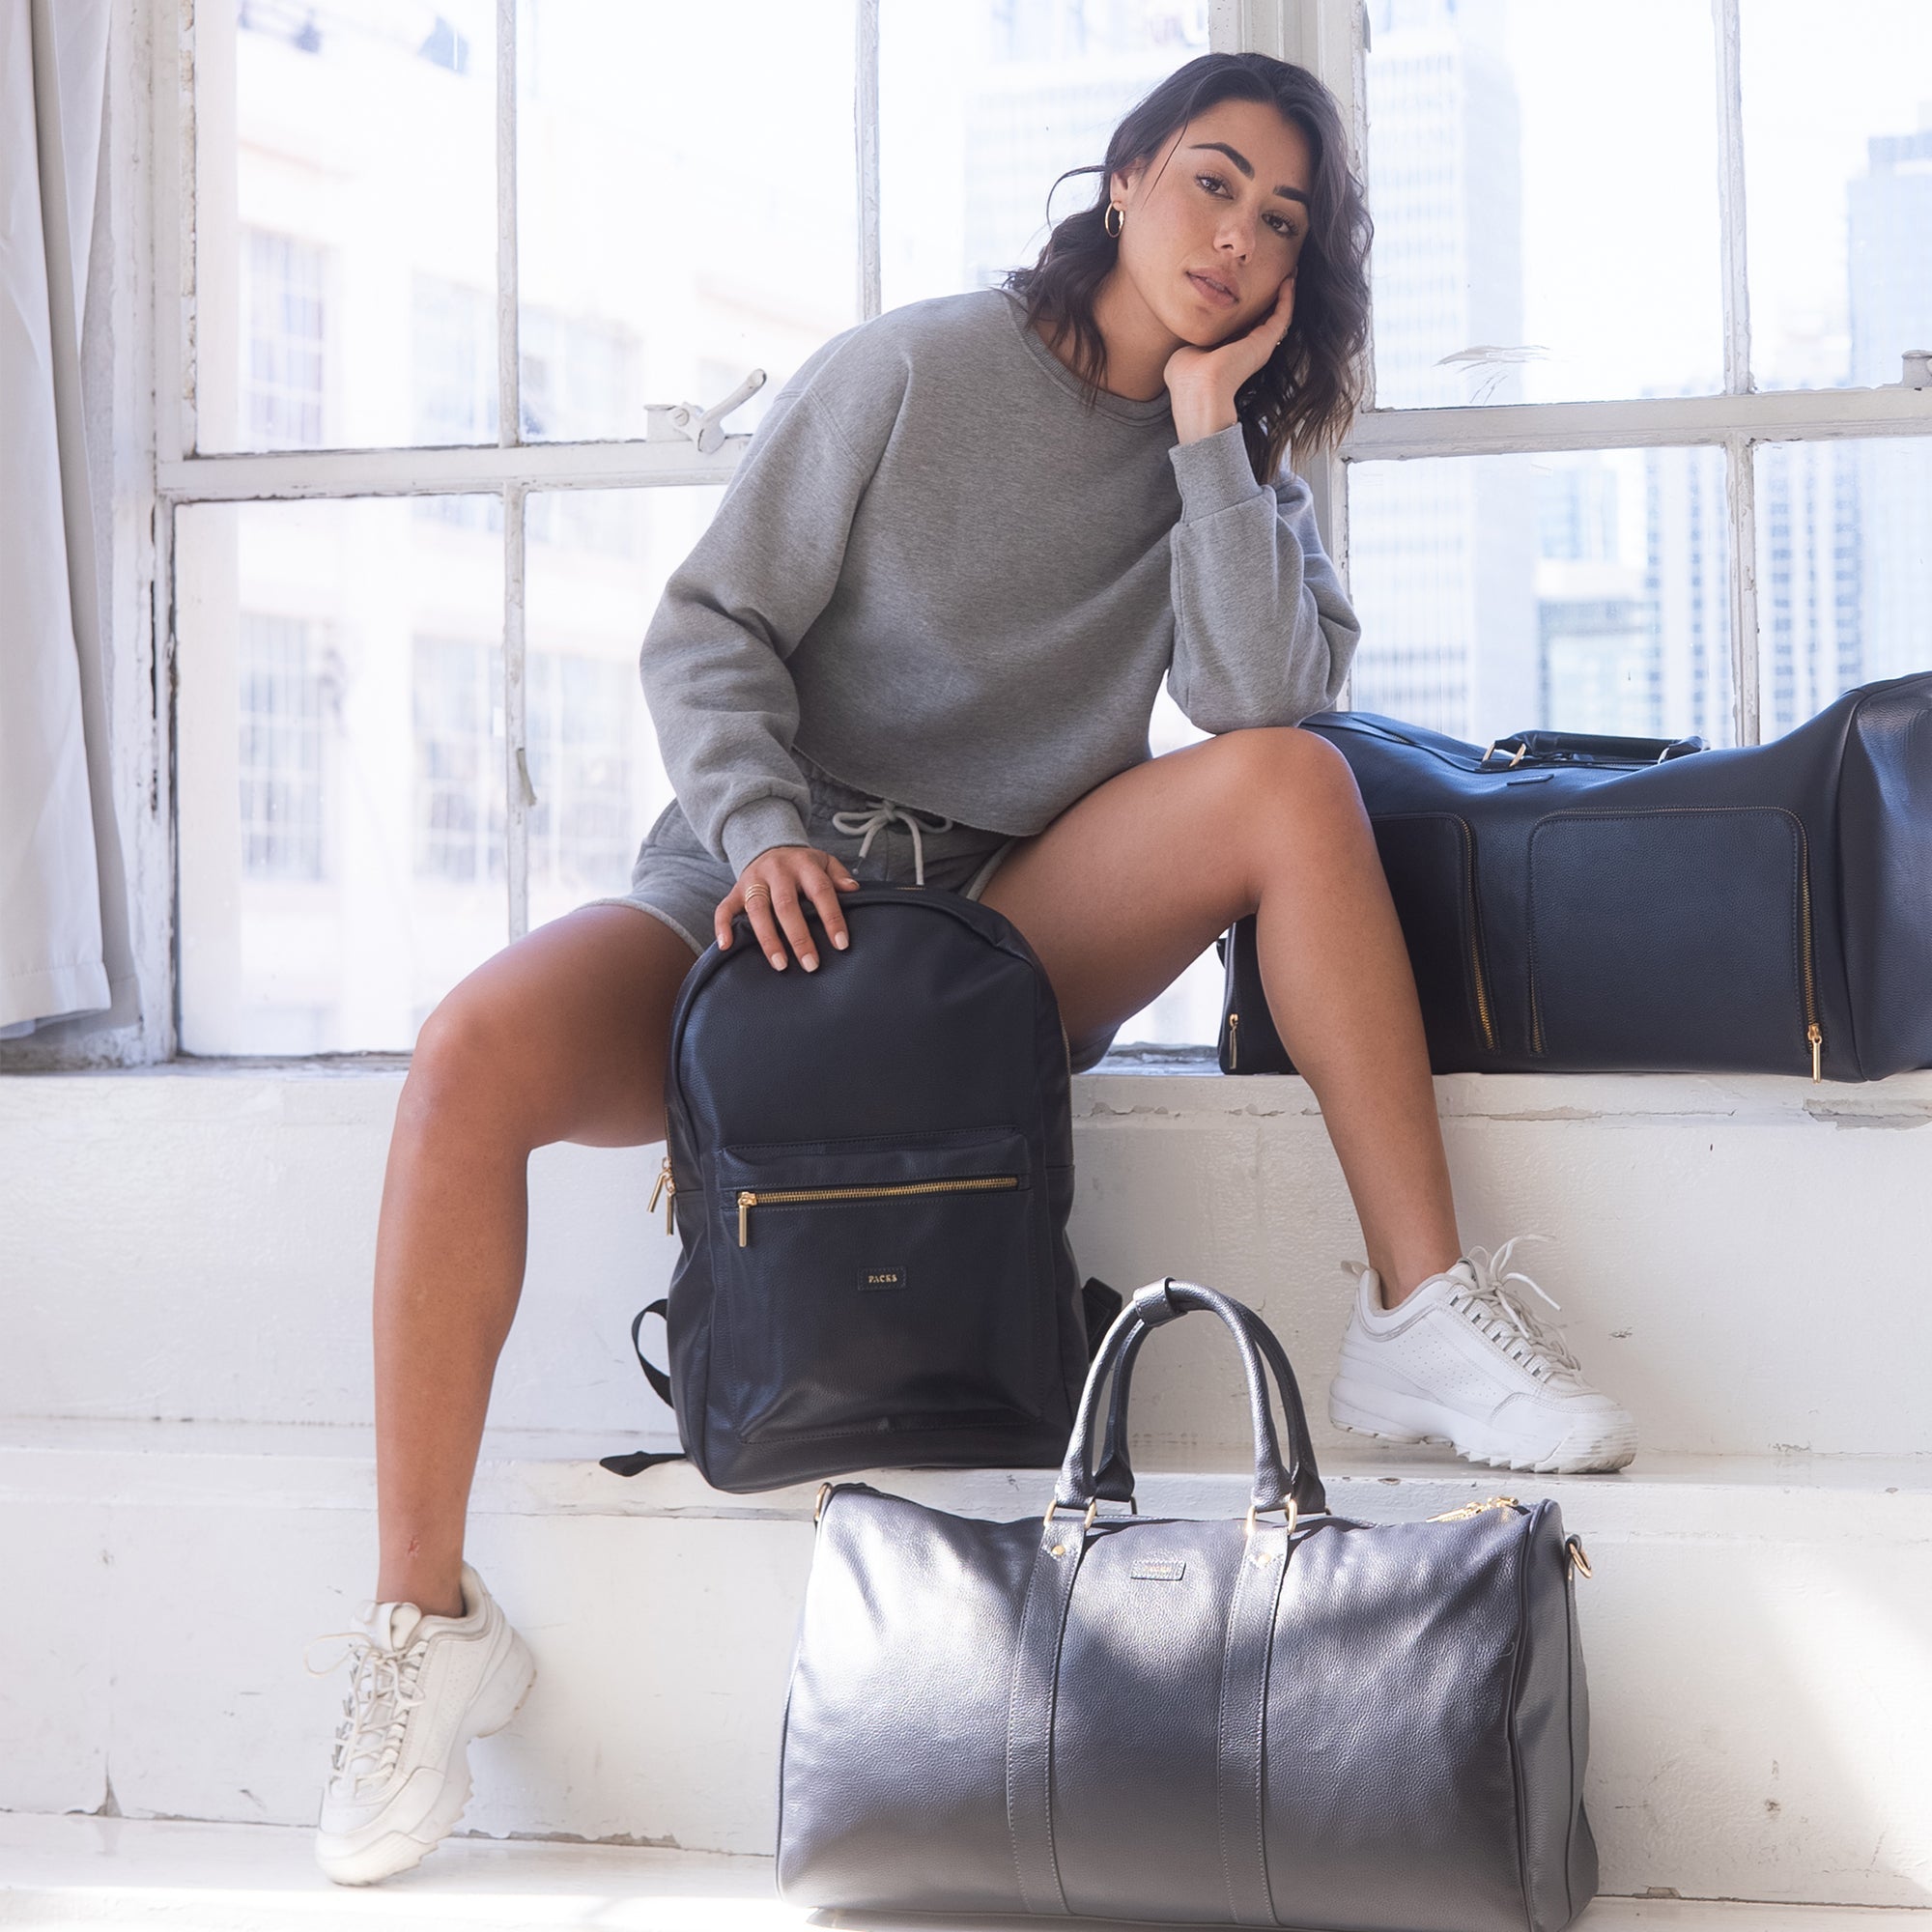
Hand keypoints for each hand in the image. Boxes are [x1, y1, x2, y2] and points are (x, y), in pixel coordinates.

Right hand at [715, 845, 861, 970]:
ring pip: (757, 909)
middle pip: (786, 905)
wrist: (769, 846)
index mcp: (803, 865)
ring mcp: (754, 881)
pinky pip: (724, 908)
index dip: (831, 918)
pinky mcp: (735, 890)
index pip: (821, 891)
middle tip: (810, 964)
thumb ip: (839, 875)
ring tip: (780, 964)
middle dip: (798, 937)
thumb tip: (853, 890)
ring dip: (768, 939)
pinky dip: (722, 926)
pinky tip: (726, 946)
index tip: (841, 944)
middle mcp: (777, 871)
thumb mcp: (824, 862)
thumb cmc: (802, 864)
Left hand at [1164, 273, 1295, 441]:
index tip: (1247, 290)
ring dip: (1285, 295)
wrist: (1199, 389)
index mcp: (1227, 353)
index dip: (1245, 309)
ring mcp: (1258, 346)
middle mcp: (1245, 350)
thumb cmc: (1186, 378)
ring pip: (1277, 316)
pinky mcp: (1266, 342)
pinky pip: (1283, 315)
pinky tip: (1290, 279)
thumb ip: (1193, 341)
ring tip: (1291, 272)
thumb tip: (1190, 336)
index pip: (1240, 328)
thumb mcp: (1186, 351)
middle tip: (1277, 275)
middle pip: (1261, 320)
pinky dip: (1288, 297)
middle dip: (1270, 299)